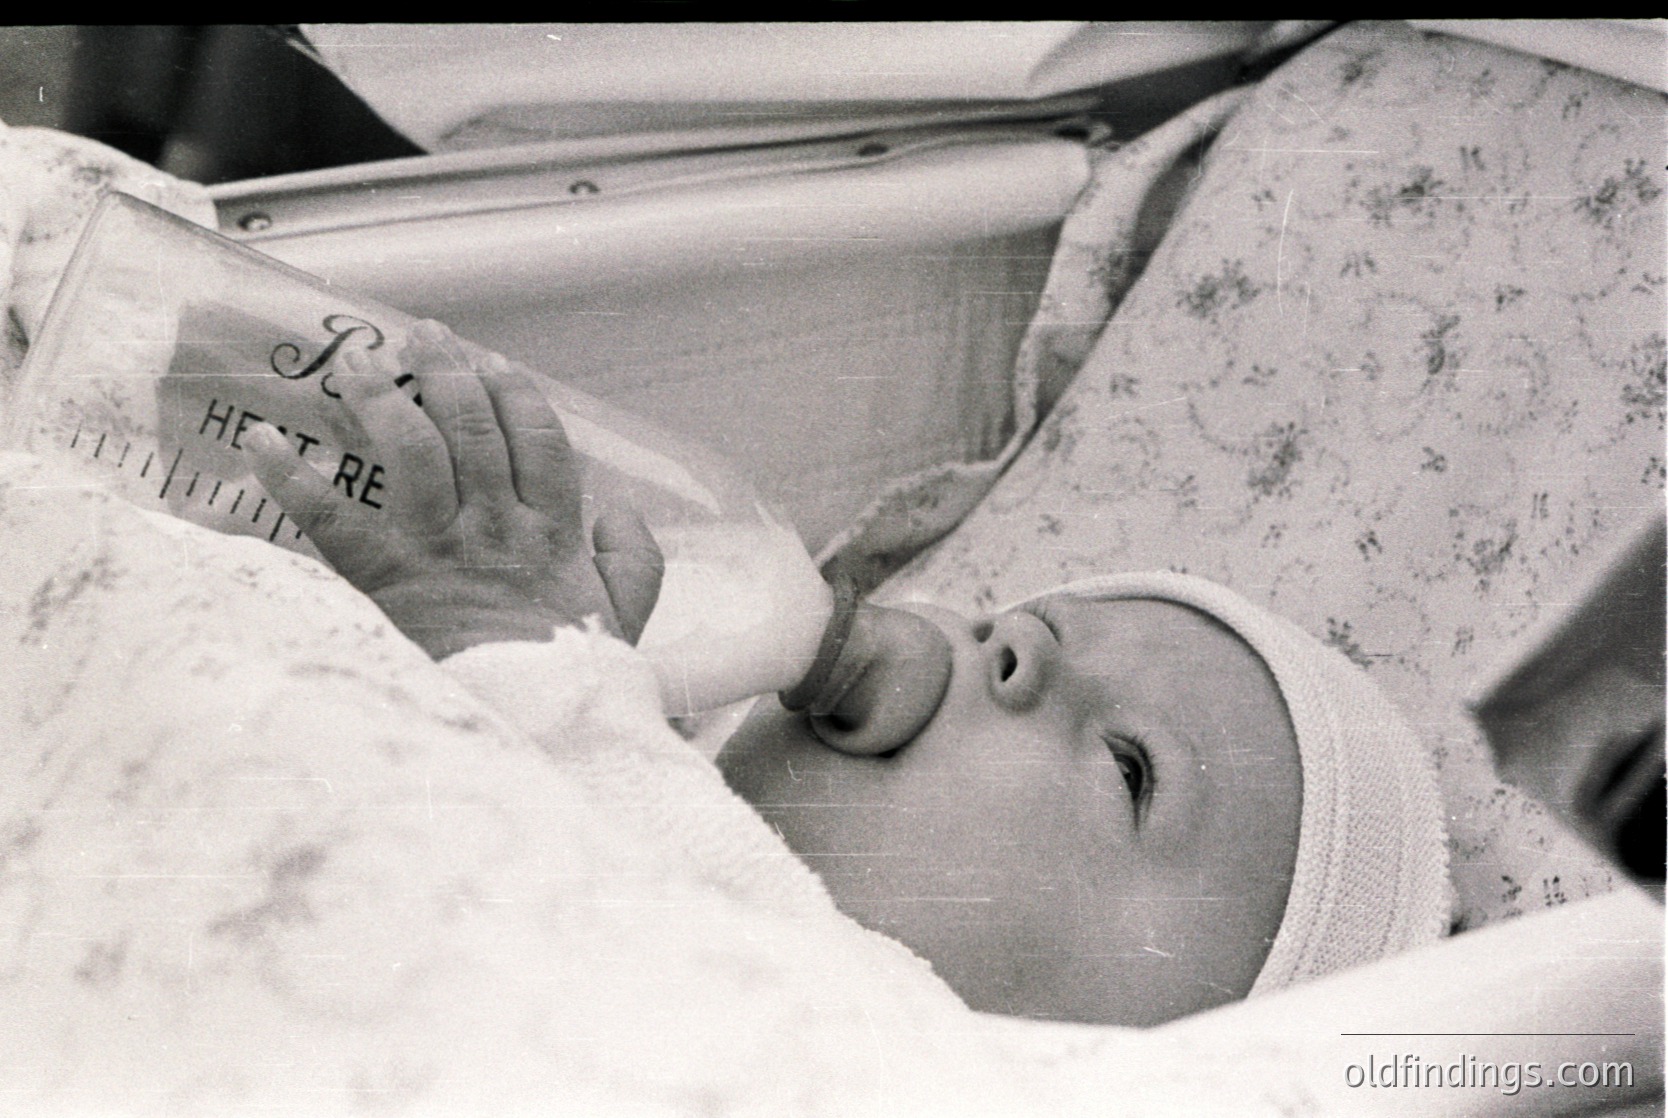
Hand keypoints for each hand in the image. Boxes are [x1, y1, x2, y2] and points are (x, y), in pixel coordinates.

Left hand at [245, 320, 663, 659]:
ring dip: (381, 396)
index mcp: (553, 532)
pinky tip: (261, 441)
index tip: (496, 365)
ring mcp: (438, 547)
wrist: (528, 725)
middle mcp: (496, 525)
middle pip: (472, 427)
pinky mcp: (385, 578)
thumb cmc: (571, 680)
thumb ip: (635, 561)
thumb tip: (617, 510)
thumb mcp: (625, 621)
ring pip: (412, 448)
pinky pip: (332, 518)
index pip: (537, 440)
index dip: (516, 395)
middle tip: (424, 335)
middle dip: (448, 372)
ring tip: (357, 361)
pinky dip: (291, 478)